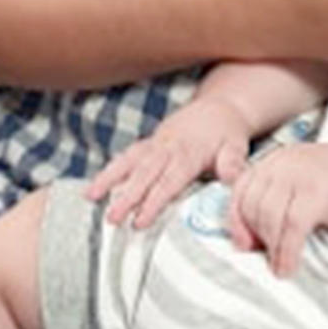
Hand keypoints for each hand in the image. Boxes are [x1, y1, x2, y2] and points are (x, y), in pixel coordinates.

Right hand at [84, 97, 249, 226]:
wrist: (218, 107)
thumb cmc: (227, 133)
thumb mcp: (237, 146)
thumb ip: (233, 164)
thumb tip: (233, 180)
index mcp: (190, 153)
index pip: (170, 180)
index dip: (154, 201)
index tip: (140, 221)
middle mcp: (168, 148)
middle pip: (145, 174)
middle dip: (127, 197)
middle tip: (111, 219)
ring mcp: (155, 144)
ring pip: (129, 162)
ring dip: (109, 179)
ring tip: (90, 197)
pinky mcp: (148, 144)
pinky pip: (126, 156)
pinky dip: (110, 170)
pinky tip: (94, 187)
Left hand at [228, 143, 327, 275]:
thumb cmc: (327, 186)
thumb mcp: (291, 185)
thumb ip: (269, 202)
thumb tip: (246, 242)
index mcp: (271, 162)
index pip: (240, 191)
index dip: (237, 222)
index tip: (243, 245)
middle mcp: (281, 164)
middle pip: (253, 205)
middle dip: (257, 236)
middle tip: (268, 257)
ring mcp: (299, 175)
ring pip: (270, 217)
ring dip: (272, 248)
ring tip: (278, 267)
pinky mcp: (316, 192)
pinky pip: (293, 227)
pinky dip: (287, 252)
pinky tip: (289, 266)